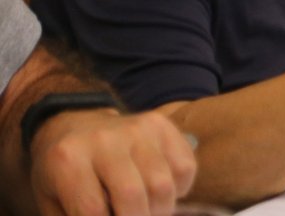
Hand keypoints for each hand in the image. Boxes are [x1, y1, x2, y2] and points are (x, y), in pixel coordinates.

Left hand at [30, 107, 195, 215]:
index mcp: (67, 159)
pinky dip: (179, 189)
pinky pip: (185, 167)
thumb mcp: (52, 200)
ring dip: (160, 211)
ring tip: (149, 212)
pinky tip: (160, 191)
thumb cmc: (62, 173)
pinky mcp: (161, 124)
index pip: (93, 211)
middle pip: (132, 196)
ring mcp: (137, 128)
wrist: (74, 124)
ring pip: (163, 185)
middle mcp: (104, 139)